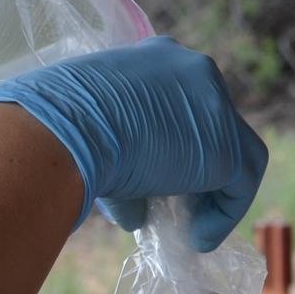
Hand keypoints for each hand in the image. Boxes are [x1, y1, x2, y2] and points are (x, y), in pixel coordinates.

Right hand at [0, 36, 267, 250]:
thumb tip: (136, 210)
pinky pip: (239, 187)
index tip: (161, 169)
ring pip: (234, 152)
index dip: (174, 137)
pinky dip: (222, 216)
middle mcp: (192, 68)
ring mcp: (215, 105)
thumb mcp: (89, 129)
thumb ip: (120, 155)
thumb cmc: (54, 125)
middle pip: (212, 121)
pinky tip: (198, 239)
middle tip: (179, 199)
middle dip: (197, 162)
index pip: (180, 97)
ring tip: (191, 227)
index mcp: (155, 54)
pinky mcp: (224, 147)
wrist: (59, 130)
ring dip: (214, 192)